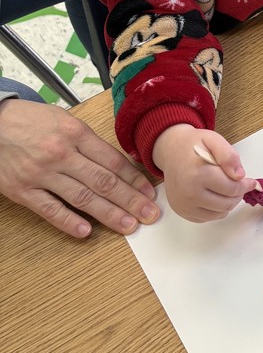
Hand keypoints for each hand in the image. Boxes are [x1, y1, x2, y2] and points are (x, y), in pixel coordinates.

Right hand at [0, 98, 158, 237]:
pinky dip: (68, 222)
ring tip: (129, 225)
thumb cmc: (29, 121)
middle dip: (131, 200)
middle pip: (103, 181)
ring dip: (109, 214)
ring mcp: (42, 173)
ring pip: (82, 198)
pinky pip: (49, 209)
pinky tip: (86, 232)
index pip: (113, 161)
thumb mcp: (63, 120)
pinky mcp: (23, 190)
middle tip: (150, 214)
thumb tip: (116, 163)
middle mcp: (61, 154)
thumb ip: (88, 141)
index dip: (134, 179)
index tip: (149, 192)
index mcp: (75, 133)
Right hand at [152, 123, 256, 222]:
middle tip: (241, 185)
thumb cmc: (193, 145)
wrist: (171, 152)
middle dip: (238, 194)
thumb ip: (229, 156)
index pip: (232, 188)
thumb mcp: (213, 140)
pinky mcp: (182, 211)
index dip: (246, 185)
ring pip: (219, 213)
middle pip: (227, 203)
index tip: (252, 182)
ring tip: (228, 189)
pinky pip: (208, 218)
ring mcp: (184, 205)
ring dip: (229, 203)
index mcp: (198, 174)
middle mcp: (189, 193)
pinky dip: (216, 210)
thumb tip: (240, 175)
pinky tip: (216, 195)